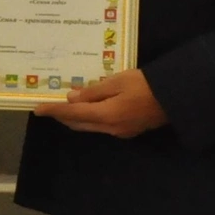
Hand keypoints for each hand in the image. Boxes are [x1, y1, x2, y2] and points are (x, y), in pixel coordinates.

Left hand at [35, 68, 168, 137]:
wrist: (177, 97)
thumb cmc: (147, 84)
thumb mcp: (118, 81)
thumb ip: (94, 91)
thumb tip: (72, 99)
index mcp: (106, 115)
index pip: (72, 114)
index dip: (54, 111)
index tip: (37, 110)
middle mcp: (110, 128)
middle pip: (79, 124)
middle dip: (62, 116)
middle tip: (50, 106)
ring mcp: (120, 132)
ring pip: (90, 127)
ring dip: (76, 118)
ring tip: (66, 106)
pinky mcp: (128, 131)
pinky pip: (102, 126)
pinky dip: (91, 118)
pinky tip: (90, 108)